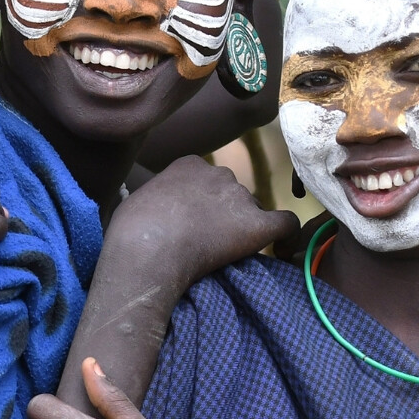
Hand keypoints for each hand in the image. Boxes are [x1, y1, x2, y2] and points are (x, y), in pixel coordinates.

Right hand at [107, 156, 296, 287]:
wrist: (146, 248)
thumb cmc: (132, 229)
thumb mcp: (138, 199)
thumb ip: (157, 197)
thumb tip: (155, 208)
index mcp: (190, 165)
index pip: (209, 182)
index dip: (205, 205)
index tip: (193, 224)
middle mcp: (219, 174)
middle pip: (233, 194)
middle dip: (226, 215)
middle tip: (208, 242)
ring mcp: (240, 198)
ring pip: (254, 210)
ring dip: (244, 228)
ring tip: (227, 253)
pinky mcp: (256, 225)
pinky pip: (285, 224)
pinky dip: (286, 236)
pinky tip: (282, 248)